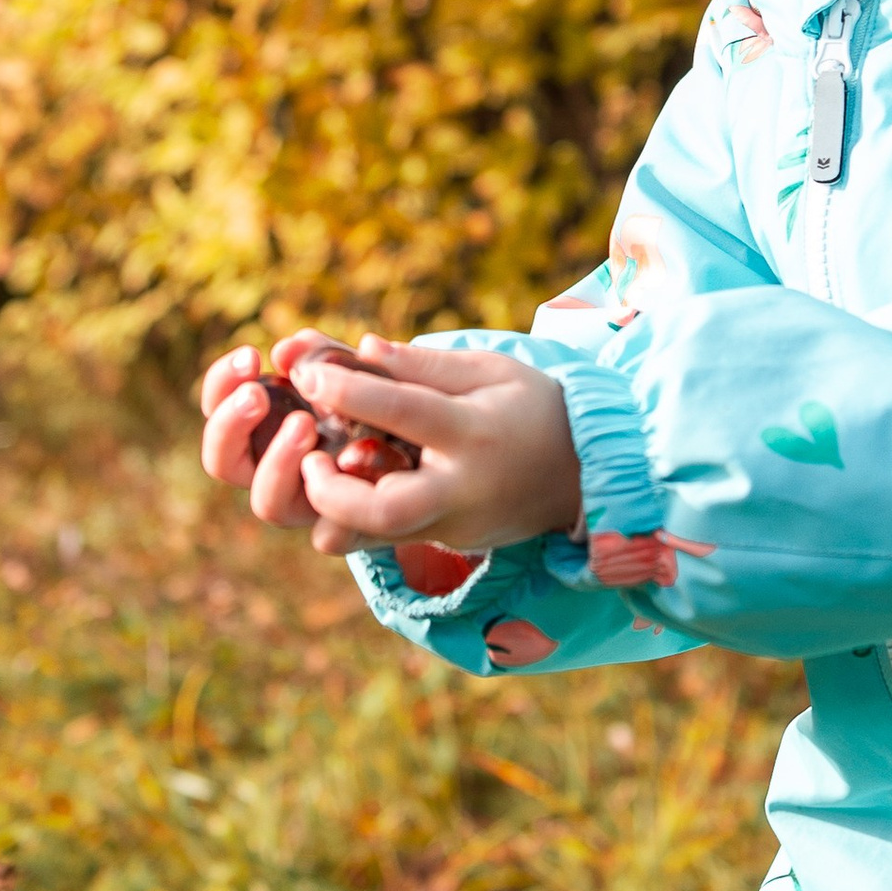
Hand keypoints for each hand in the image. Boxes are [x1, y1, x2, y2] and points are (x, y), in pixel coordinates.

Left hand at [197, 334, 580, 560]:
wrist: (584, 474)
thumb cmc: (533, 408)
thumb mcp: (491, 371)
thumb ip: (424, 365)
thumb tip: (363, 349)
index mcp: (474, 432)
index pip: (404, 412)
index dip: (348, 390)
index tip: (307, 372)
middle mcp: (460, 488)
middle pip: (383, 510)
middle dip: (330, 490)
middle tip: (310, 458)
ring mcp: (450, 524)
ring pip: (372, 540)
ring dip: (330, 511)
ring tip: (316, 468)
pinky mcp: (441, 541)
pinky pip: (381, 538)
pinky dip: (350, 515)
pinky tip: (338, 479)